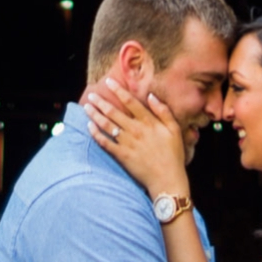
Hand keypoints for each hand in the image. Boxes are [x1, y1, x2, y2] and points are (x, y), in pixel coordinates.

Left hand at [82, 78, 188, 197]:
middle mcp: (135, 130)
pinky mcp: (121, 156)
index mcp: (148, 122)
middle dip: (101, 102)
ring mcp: (127, 143)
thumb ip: (163, 111)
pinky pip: (105, 143)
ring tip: (87, 108)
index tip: (108, 82)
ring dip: (95, 115)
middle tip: (91, 95)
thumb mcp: (174, 129)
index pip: (130, 102)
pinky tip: (90, 127)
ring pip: (107, 126)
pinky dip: (96, 134)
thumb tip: (151, 96)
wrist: (167, 180)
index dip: (118, 90)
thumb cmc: (173, 154)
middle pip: (114, 112)